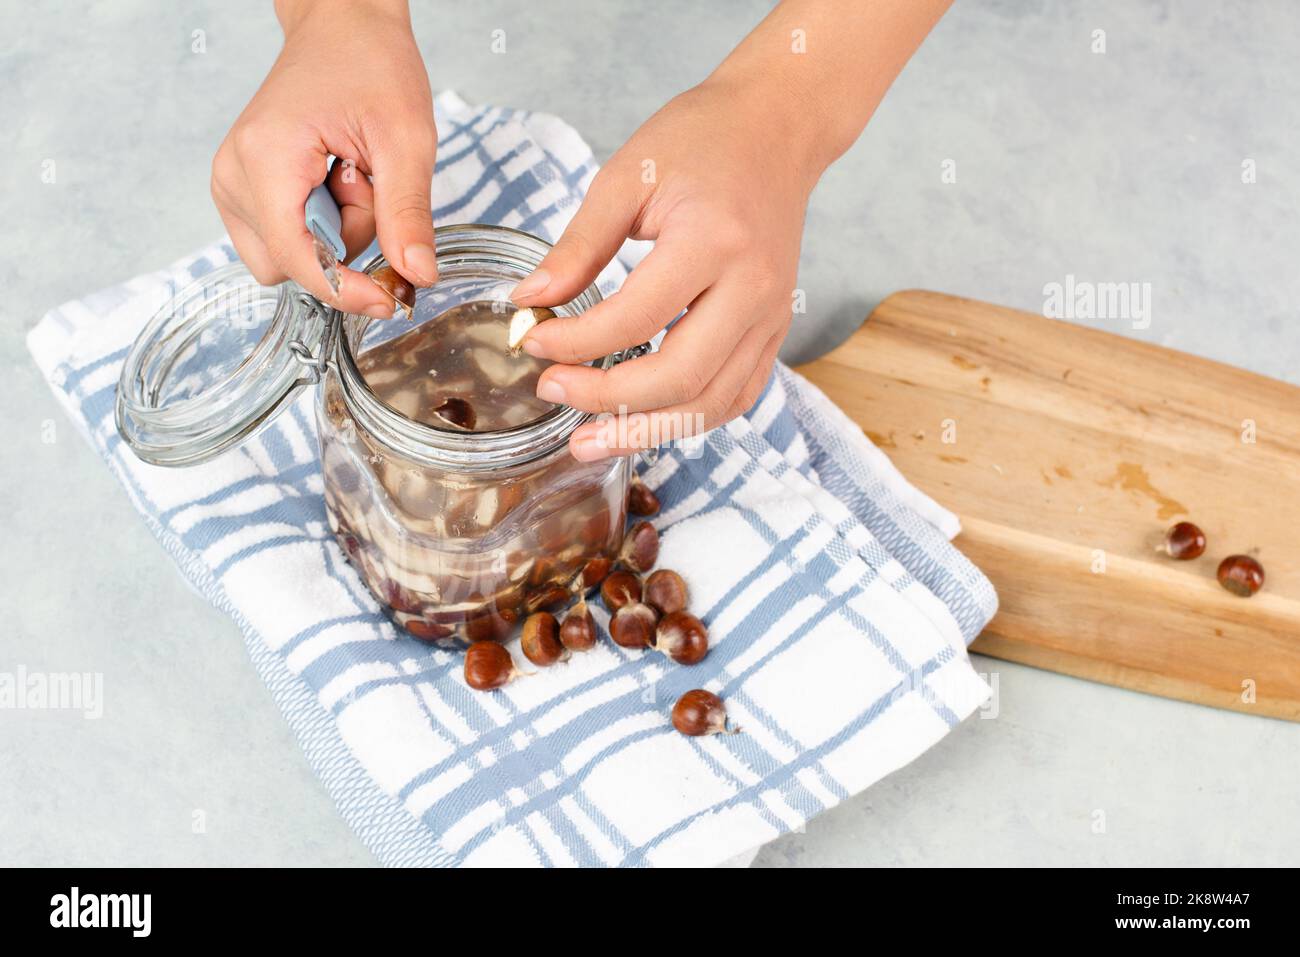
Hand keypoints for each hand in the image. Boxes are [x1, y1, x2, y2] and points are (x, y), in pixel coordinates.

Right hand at [211, 0, 436, 316]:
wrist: (342, 26)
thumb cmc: (370, 64)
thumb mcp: (406, 139)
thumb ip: (408, 213)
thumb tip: (417, 277)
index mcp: (265, 160)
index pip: (299, 260)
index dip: (348, 289)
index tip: (392, 300)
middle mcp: (233, 176)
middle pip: (293, 265)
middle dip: (342, 244)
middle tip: (368, 184)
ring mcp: (232, 184)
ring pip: (289, 258)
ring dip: (333, 235)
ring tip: (353, 177)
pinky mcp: (243, 190)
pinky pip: (285, 240)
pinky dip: (320, 225)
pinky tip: (336, 183)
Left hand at [514, 78, 817, 460]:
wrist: (777, 129)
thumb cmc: (702, 141)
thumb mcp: (626, 175)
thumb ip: (579, 244)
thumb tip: (530, 301)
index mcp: (714, 241)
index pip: (635, 319)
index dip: (575, 342)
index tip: (532, 339)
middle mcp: (752, 288)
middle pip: (678, 376)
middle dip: (606, 399)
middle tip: (551, 391)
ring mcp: (771, 315)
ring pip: (711, 402)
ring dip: (646, 430)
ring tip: (588, 441)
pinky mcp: (775, 329)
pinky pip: (736, 395)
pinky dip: (688, 419)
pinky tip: (643, 424)